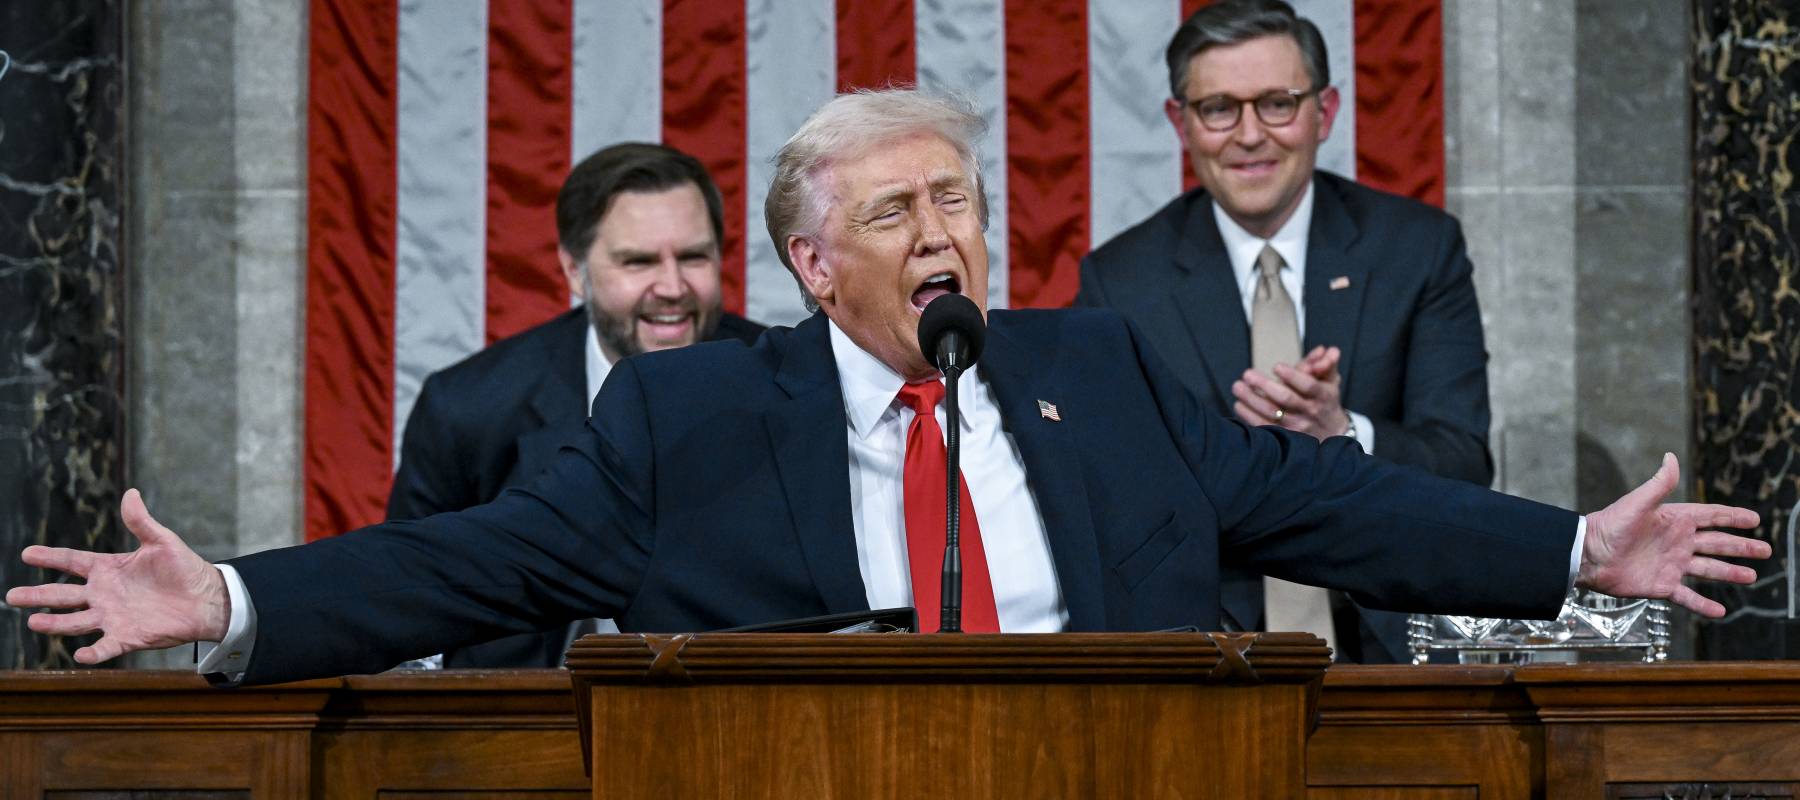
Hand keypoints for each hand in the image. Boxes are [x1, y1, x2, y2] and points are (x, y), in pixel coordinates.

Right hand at [5, 489, 229, 663]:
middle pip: (63, 594)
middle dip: (37, 595)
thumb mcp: (162, 541)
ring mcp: (113, 616)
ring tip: (34, 621)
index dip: (50, 557)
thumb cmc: (184, 568)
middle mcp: (104, 594)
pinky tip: (79, 654)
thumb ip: (141, 521)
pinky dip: (93, 652)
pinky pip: (106, 646)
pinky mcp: (128, 637)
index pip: (72, 562)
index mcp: (108, 569)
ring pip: (76, 621)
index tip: (27, 554)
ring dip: (55, 623)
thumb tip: (130, 493)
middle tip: (12, 596)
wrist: (206, 598)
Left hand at [1232, 345, 1351, 440]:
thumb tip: (1327, 350)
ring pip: (1271, 413)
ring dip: (1251, 399)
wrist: (1331, 433)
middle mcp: (1309, 412)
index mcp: (1322, 396)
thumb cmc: (1325, 401)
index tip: (1276, 366)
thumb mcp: (1330, 381)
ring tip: (1238, 386)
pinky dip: (1249, 416)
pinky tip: (1239, 404)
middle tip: (1248, 374)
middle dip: (1265, 385)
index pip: (1309, 386)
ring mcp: (1297, 427)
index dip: (1293, 376)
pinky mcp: (1284, 438)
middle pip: (1286, 399)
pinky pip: (1263, 427)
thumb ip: (1326, 363)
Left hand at [1579, 453, 1769, 616]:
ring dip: (1730, 573)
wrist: (1588, 555)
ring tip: (1751, 576)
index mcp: (1674, 520)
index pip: (1711, 517)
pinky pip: (1688, 596)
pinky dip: (1703, 605)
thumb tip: (1670, 457)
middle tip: (1766, 550)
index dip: (1733, 518)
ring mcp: (1672, 565)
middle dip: (1742, 547)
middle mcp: (1677, 543)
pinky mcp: (1662, 586)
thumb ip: (1658, 484)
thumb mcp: (1637, 503)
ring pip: (1709, 570)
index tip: (1755, 519)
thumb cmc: (1609, 525)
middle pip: (1717, 544)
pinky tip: (1720, 611)